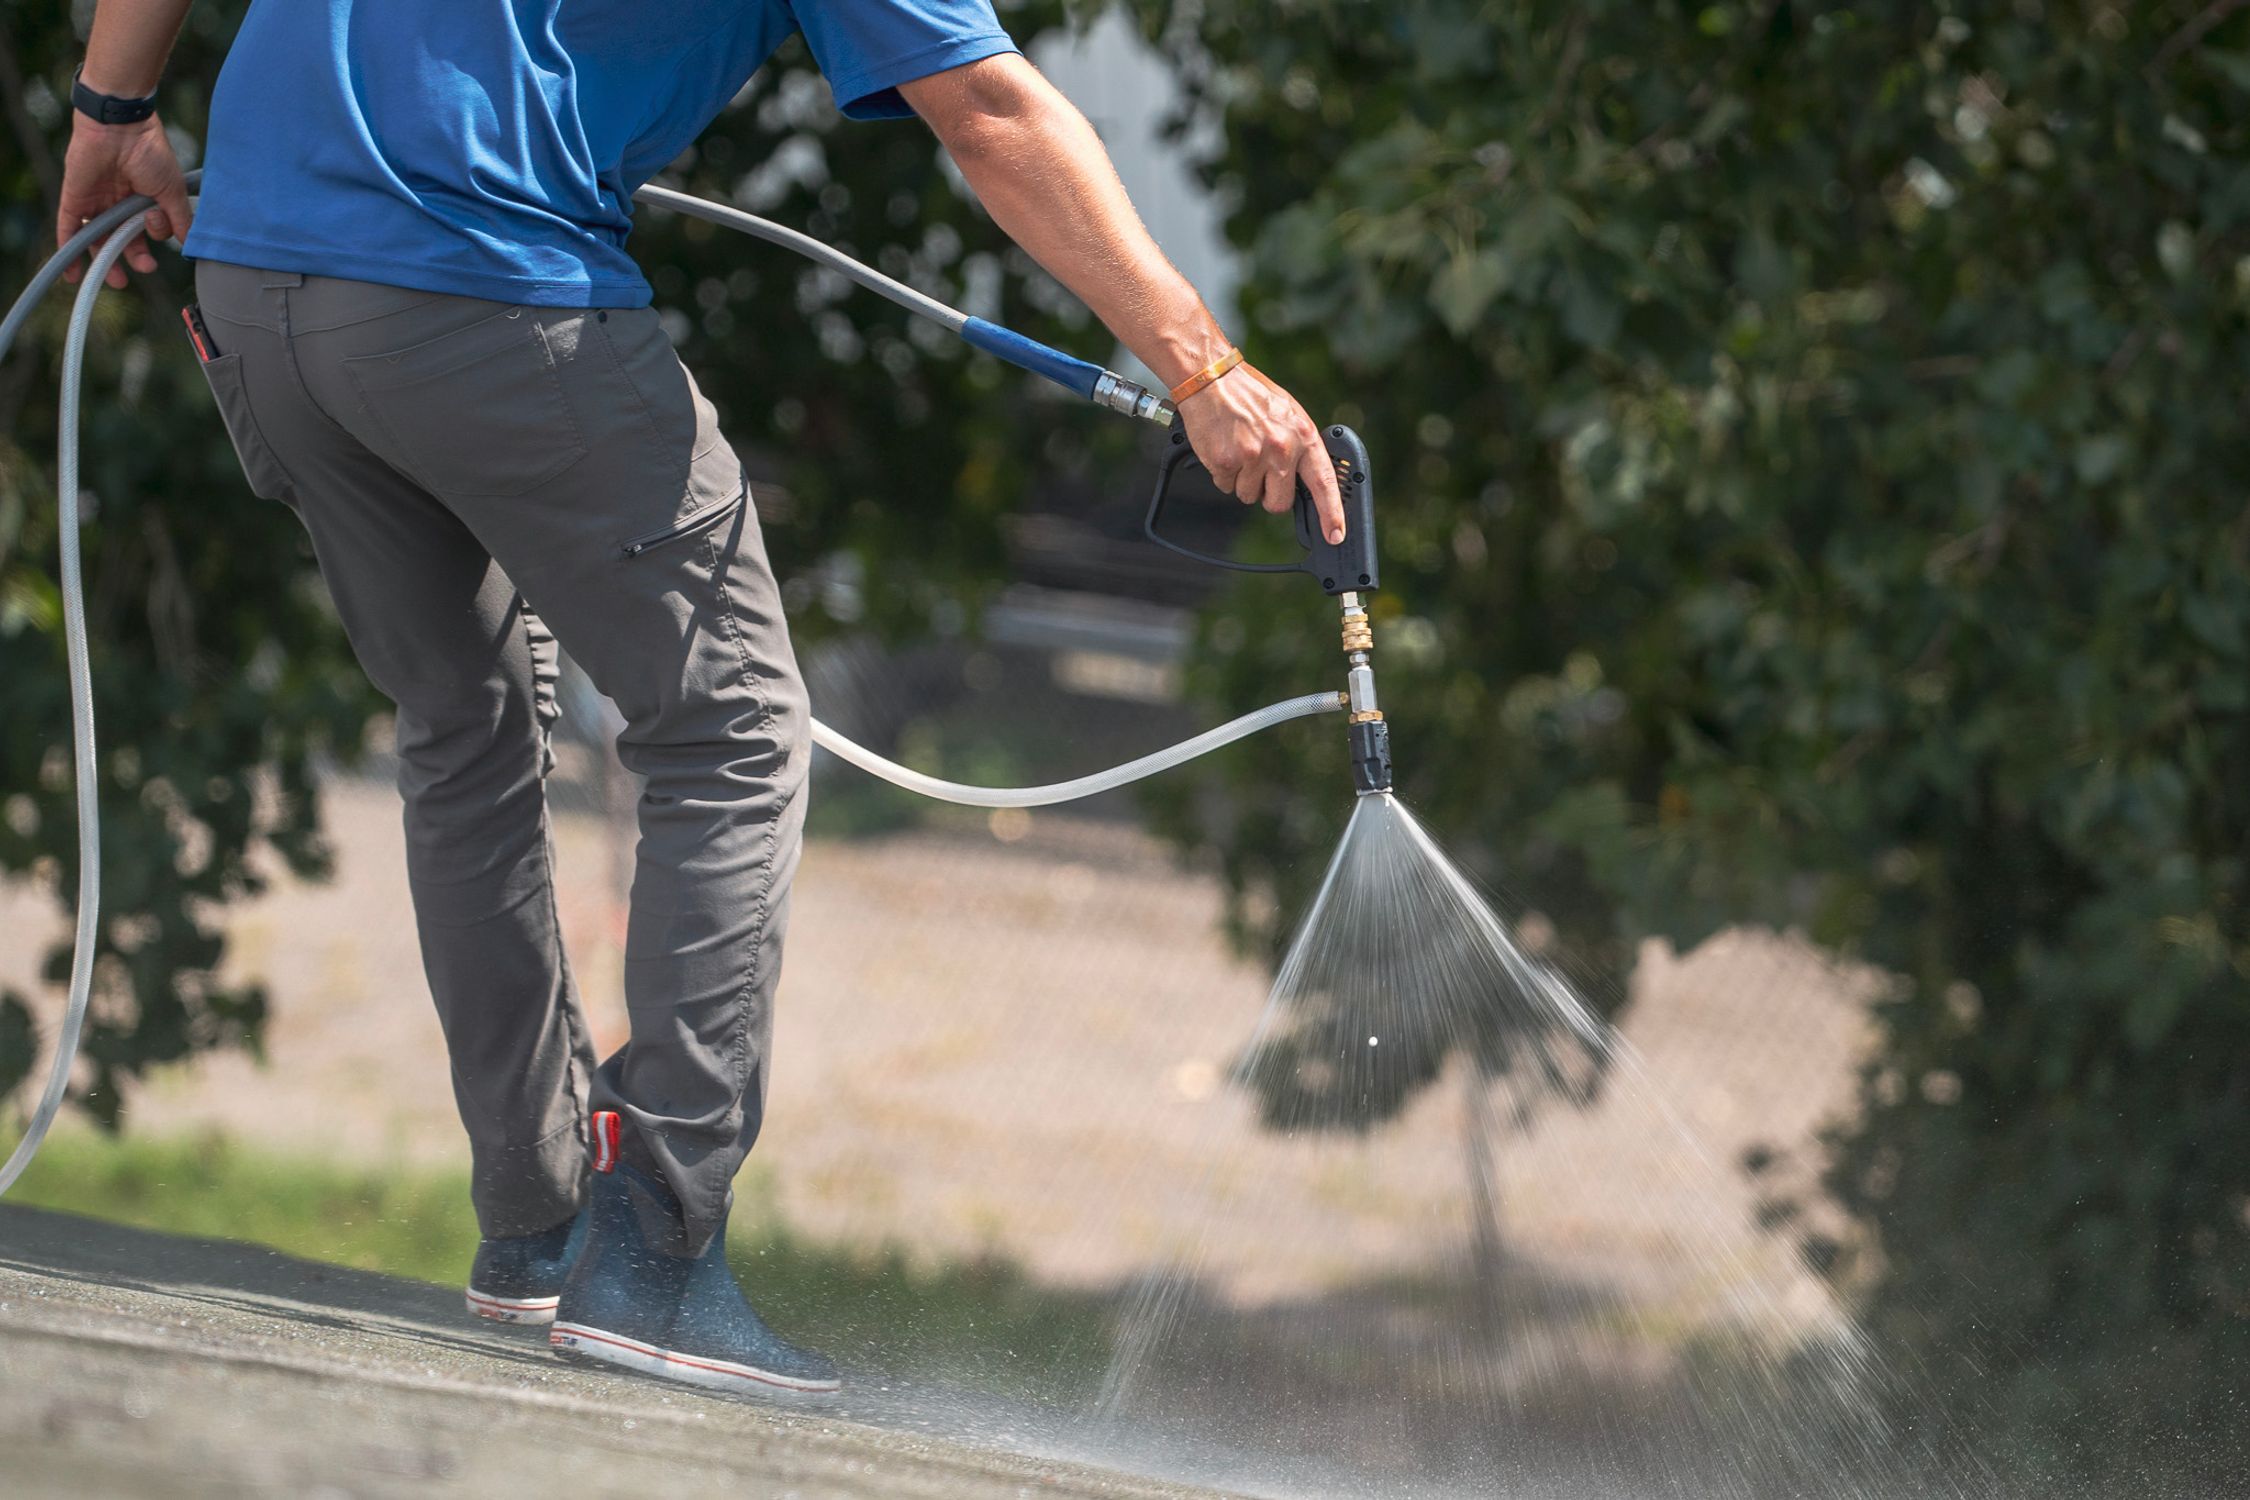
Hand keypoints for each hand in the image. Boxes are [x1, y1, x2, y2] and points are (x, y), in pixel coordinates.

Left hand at [57, 113, 192, 288]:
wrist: (119, 125)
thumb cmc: (150, 152)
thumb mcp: (171, 191)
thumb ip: (180, 219)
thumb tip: (189, 244)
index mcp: (144, 198)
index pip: (148, 228)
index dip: (155, 235)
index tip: (157, 227)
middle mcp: (119, 201)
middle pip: (123, 238)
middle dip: (132, 257)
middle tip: (143, 269)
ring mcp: (96, 200)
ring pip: (98, 237)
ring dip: (104, 260)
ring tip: (115, 280)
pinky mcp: (75, 197)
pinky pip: (70, 227)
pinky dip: (70, 249)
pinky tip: (73, 273)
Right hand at [1176, 359, 1346, 544]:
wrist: (1212, 379)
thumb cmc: (1250, 395)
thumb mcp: (1288, 414)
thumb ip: (1299, 446)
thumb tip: (1306, 482)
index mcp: (1302, 435)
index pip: (1323, 483)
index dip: (1332, 513)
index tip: (1335, 535)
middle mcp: (1281, 448)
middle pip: (1279, 503)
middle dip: (1269, 495)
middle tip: (1261, 471)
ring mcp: (1253, 457)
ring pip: (1249, 496)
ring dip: (1244, 481)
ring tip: (1240, 449)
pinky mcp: (1226, 462)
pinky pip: (1226, 487)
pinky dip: (1224, 474)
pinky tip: (1226, 448)